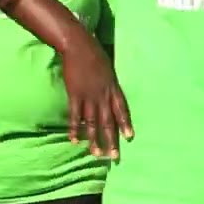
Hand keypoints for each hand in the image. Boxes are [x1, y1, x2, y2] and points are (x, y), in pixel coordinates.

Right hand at [61, 39, 131, 157]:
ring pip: (93, 123)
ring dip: (94, 140)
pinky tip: (74, 140)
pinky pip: (75, 117)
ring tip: (96, 154)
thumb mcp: (108, 68)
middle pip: (108, 122)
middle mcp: (103, 96)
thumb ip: (110, 82)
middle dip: (111, 140)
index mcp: (113, 88)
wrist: (78, 46)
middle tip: (113, 157)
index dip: (125, 124)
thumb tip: (110, 91)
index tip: (129, 138)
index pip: (122, 110)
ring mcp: (88, 97)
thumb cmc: (94, 53)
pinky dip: (75, 129)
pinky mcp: (75, 96)